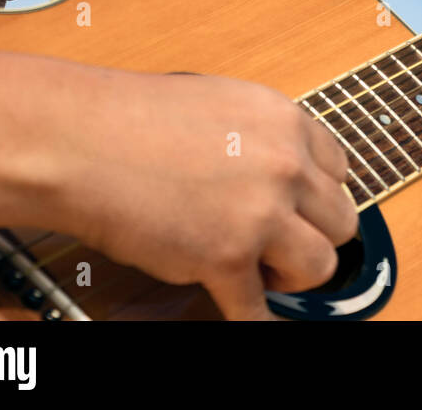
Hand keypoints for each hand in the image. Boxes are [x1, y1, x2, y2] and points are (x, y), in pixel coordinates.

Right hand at [43, 71, 358, 318]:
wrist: (80, 140)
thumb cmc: (134, 118)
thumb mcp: (224, 103)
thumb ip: (264, 138)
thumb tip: (287, 173)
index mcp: (287, 123)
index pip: (340, 170)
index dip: (317, 195)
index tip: (302, 210)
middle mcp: (285, 166)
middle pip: (341, 221)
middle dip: (313, 236)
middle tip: (281, 243)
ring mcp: (260, 213)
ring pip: (319, 266)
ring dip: (292, 275)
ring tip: (259, 269)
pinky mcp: (226, 258)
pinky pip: (259, 309)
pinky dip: (255, 319)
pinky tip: (249, 316)